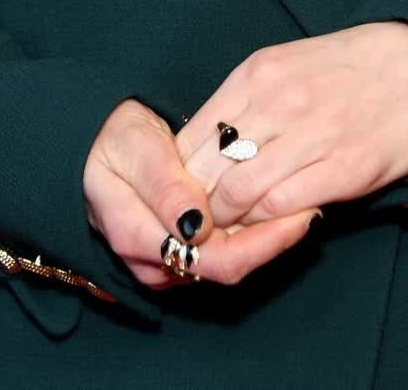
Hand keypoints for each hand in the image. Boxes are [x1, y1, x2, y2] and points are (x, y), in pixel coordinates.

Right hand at [82, 96, 317, 294]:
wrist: (95, 143)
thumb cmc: (113, 141)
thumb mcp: (134, 151)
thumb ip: (162, 185)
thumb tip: (194, 224)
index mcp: (141, 240)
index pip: (215, 259)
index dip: (262, 242)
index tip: (299, 213)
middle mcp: (158, 262)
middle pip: (228, 266)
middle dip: (273, 240)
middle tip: (313, 208)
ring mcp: (170, 259)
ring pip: (230, 259)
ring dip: (267, 235)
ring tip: (303, 203)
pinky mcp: (182, 248)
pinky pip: (224, 247)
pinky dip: (253, 229)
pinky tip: (276, 204)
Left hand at [173, 22, 407, 230]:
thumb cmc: (349, 68)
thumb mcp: (285, 69)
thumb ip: (245, 107)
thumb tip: (202, 155)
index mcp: (256, 74)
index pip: (190, 139)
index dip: (178, 180)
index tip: (182, 201)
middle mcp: (276, 101)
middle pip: (207, 171)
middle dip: (198, 208)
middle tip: (202, 229)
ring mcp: (311, 134)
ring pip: (238, 195)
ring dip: (230, 222)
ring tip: (237, 230)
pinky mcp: (346, 168)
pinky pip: (284, 208)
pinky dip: (270, 224)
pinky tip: (276, 223)